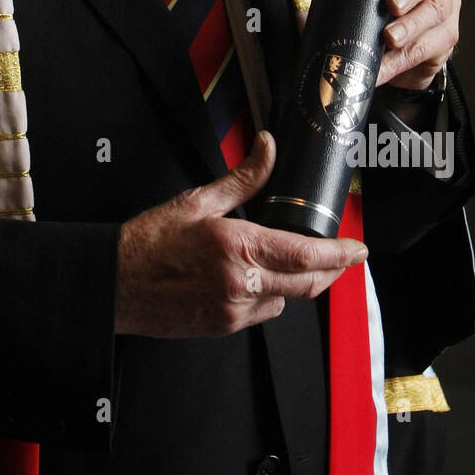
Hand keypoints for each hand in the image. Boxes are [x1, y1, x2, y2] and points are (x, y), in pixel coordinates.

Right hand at [114, 131, 367, 337]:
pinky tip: (254, 280)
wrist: (117, 283)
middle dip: (332, 272)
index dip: (339, 254)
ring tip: (288, 262)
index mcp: (238, 246)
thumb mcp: (198, 200)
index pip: (305, 254)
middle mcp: (241, 283)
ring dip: (294, 283)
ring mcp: (233, 310)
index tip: (358, 249)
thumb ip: (243, 178)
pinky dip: (268, 297)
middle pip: (306, 284)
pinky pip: (261, 314)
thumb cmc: (150, 241)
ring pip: (285, 300)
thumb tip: (267, 148)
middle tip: (343, 259)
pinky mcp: (223, 327)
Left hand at [378, 0, 459, 90]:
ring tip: (389, 38)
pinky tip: (386, 65)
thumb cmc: (376, 1)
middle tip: (391, 3)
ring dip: (411, 25)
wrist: (393, 49)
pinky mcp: (445, 37)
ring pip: (436, 9)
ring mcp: (446, 4)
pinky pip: (429, 46)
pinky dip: (403, 58)